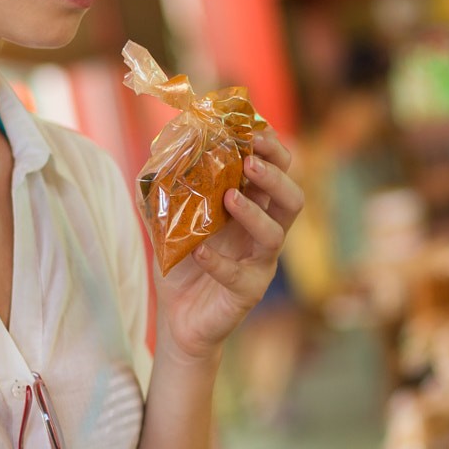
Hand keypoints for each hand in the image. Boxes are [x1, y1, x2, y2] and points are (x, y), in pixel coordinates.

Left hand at [155, 129, 302, 365]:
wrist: (178, 318)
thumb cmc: (182, 264)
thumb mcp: (171, 220)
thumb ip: (168, 190)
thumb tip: (156, 151)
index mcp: (252, 207)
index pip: (277, 171)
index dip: (272, 149)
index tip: (254, 129)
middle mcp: (264, 232)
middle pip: (292, 198)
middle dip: (276, 175)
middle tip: (250, 160)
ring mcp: (260, 263)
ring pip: (276, 233)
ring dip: (254, 212)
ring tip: (229, 197)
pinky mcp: (248, 291)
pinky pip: (239, 274)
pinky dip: (218, 262)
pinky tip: (198, 252)